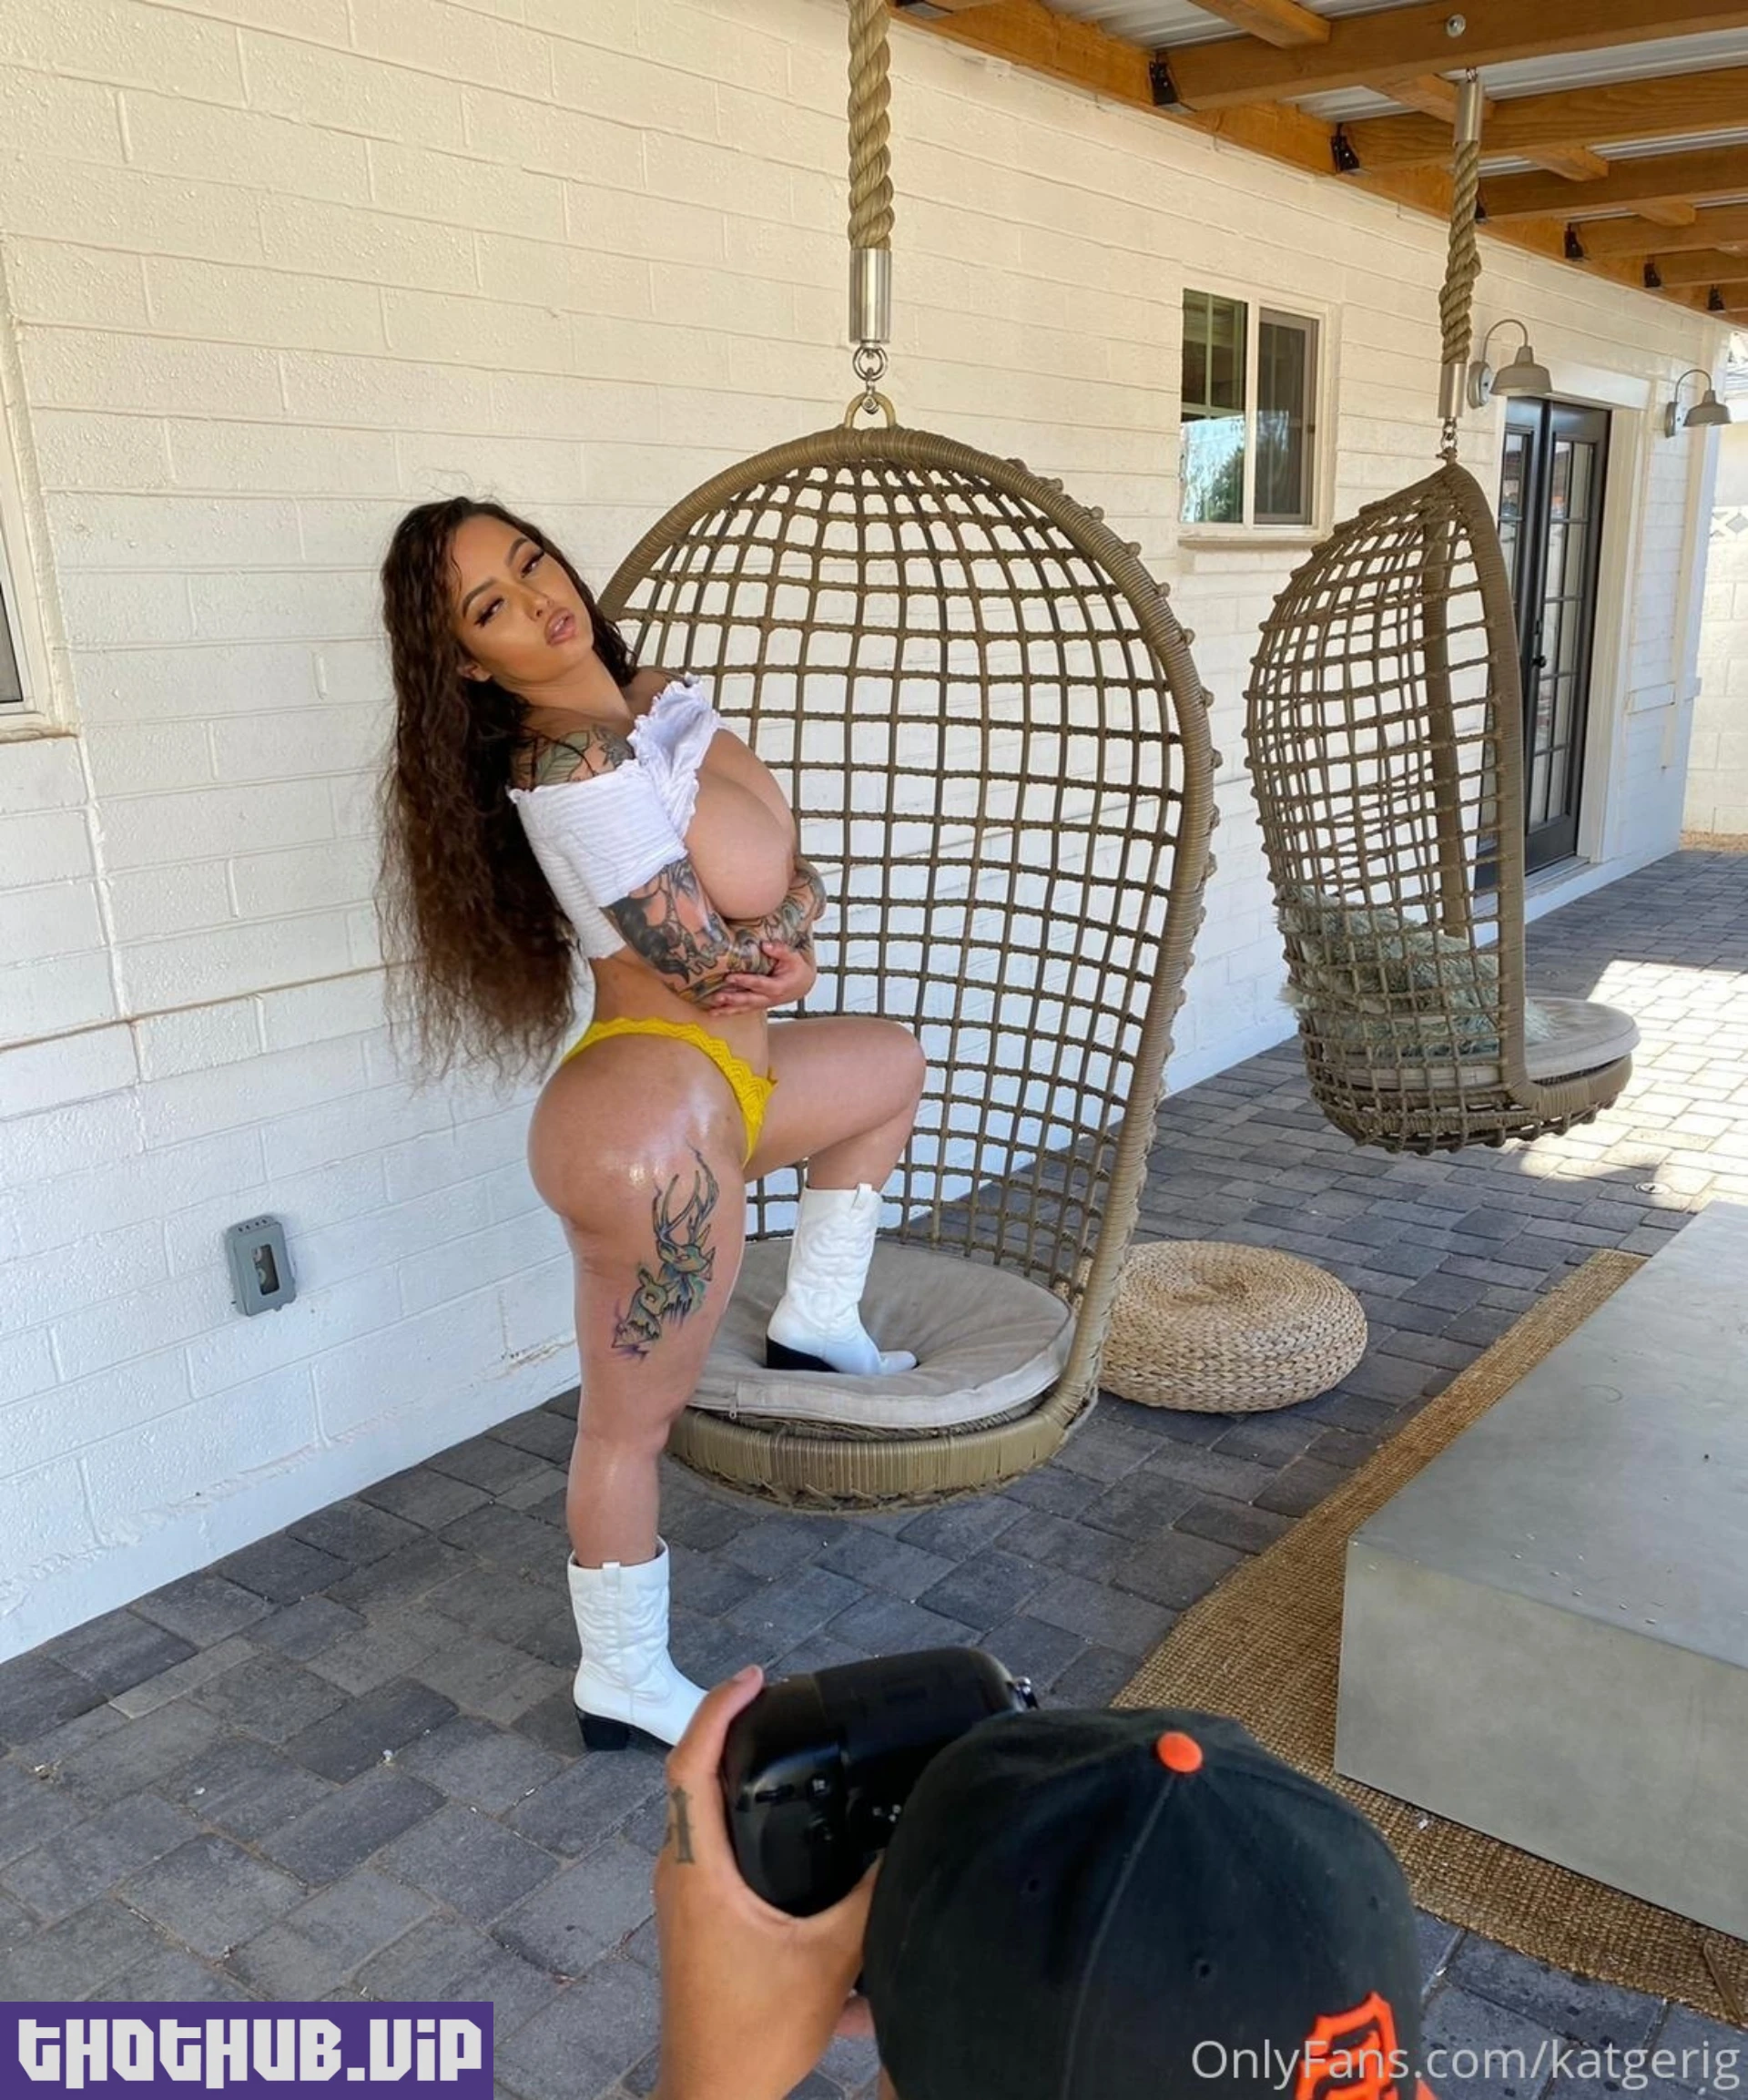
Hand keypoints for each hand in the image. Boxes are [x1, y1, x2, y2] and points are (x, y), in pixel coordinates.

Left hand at [650, 1666, 879, 2099]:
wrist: (714, 2095)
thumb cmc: (757, 2034)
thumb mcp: (829, 1962)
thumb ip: (870, 1901)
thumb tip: (904, 1847)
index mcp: (698, 1871)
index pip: (690, 1765)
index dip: (719, 1710)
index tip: (755, 1678)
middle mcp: (680, 1873)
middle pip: (689, 1777)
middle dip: (727, 1727)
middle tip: (774, 1700)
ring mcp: (682, 1894)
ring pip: (696, 1811)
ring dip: (729, 1771)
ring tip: (774, 1742)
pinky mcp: (694, 1915)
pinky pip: (706, 1842)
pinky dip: (733, 1812)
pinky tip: (773, 1815)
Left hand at [703, 941, 815, 1013]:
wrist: (802, 985)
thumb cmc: (797, 969)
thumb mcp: (793, 957)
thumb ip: (781, 950)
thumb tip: (765, 945)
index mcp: (778, 986)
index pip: (759, 984)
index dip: (744, 981)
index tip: (730, 977)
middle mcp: (769, 998)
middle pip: (749, 1000)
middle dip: (732, 999)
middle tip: (717, 997)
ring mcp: (762, 1003)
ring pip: (743, 1008)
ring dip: (727, 1010)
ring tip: (712, 1011)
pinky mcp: (757, 1005)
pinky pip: (741, 1010)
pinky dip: (728, 1012)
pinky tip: (714, 1013)